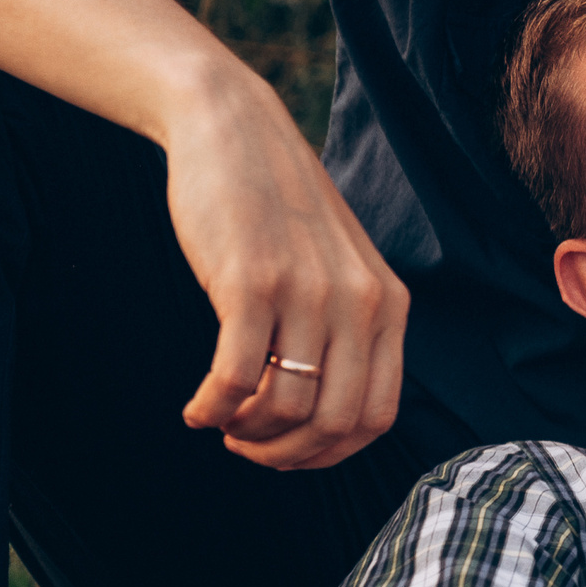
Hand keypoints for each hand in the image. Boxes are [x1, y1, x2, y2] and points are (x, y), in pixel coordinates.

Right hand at [168, 67, 407, 468]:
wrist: (234, 131)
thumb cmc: (278, 210)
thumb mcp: (339, 268)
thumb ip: (347, 329)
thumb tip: (322, 417)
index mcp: (388, 304)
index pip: (378, 415)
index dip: (330, 452)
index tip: (290, 451)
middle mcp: (358, 302)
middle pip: (335, 423)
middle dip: (286, 455)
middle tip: (246, 447)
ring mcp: (307, 293)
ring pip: (286, 408)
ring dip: (246, 433)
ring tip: (221, 421)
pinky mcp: (250, 283)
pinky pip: (236, 379)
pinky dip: (213, 410)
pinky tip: (197, 408)